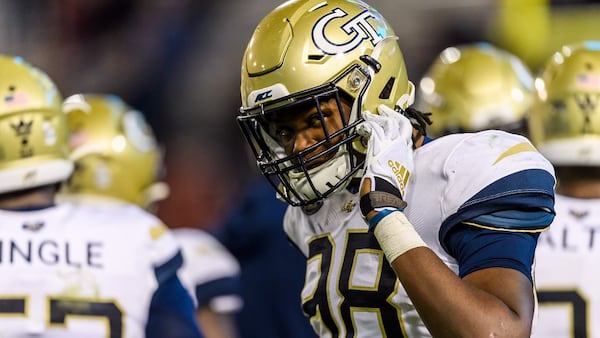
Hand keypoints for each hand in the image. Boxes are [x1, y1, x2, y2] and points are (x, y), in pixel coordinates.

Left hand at [358, 104, 413, 222]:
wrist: (384, 200)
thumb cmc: (388, 196)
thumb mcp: (398, 181)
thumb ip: (395, 171)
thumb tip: (389, 170)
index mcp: (408, 158)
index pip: (408, 137)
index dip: (400, 128)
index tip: (393, 123)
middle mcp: (402, 150)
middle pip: (402, 125)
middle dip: (393, 115)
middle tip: (384, 110)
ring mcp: (391, 147)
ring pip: (388, 123)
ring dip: (378, 117)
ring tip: (369, 114)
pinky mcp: (378, 148)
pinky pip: (374, 129)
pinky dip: (367, 125)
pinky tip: (362, 124)